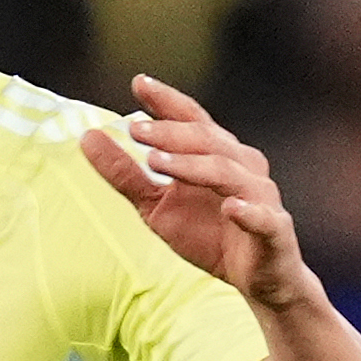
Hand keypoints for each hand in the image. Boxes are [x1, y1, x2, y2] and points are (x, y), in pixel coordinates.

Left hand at [83, 75, 317, 312]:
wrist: (254, 277)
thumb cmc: (207, 234)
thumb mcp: (154, 205)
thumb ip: (124, 173)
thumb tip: (87, 137)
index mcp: (215, 155)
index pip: (192, 119)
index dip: (167, 101)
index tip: (139, 83)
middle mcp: (242, 166)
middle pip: (207, 140)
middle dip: (171, 132)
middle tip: (135, 129)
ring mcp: (260, 196)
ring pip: (228, 171)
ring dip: (193, 165)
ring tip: (157, 161)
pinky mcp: (273, 229)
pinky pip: (264, 217)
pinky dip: (249, 212)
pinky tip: (231, 208)